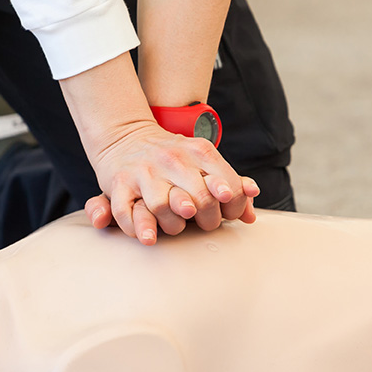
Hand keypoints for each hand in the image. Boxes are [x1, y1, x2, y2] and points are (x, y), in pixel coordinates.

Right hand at [80, 120, 258, 244]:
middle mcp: (171, 159)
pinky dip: (138, 228)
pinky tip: (149, 237)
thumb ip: (230, 181)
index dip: (233, 205)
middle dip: (207, 219)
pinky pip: (127, 211)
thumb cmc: (171, 156)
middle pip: (199, 200)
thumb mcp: (202, 159)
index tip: (227, 212)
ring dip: (173, 225)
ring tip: (176, 226)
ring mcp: (144, 171)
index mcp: (198, 151)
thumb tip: (251, 202)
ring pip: (163, 207)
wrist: (125, 135)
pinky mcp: (119, 183)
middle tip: (203, 222)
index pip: (227, 185)